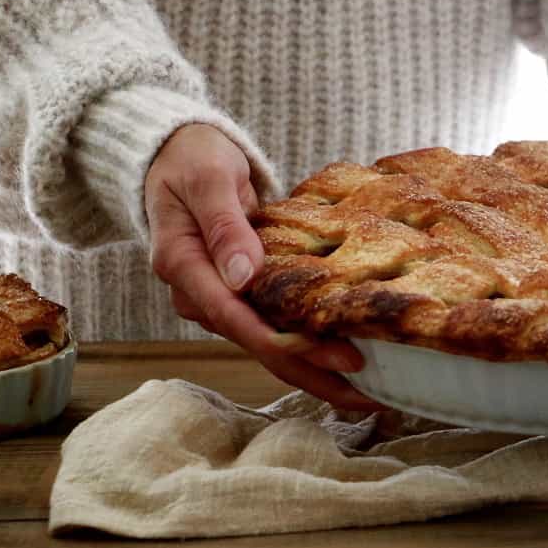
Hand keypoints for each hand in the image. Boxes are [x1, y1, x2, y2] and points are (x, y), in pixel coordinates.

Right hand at [145, 124, 381, 409]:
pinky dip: (310, 342)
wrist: (176, 153)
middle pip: (260, 347)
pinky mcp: (239, 294)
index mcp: (184, 268)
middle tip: (371, 394)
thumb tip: (243, 277)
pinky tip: (349, 356)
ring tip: (370, 388)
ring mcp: (219, 298)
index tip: (342, 358)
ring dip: (316, 368)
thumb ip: (225, 227)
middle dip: (315, 375)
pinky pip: (276, 325)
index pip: (240, 321)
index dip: (292, 345)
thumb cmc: (192, 159)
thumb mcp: (208, 180)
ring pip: (270, 344)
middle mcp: (200, 294)